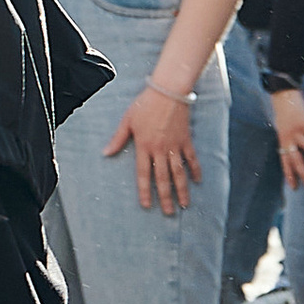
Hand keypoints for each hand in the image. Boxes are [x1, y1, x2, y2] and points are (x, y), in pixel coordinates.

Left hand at [103, 81, 199, 213]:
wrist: (168, 91)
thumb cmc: (145, 104)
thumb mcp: (127, 121)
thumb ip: (118, 139)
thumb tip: (105, 153)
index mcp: (144, 146)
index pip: (144, 174)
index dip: (145, 191)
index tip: (146, 205)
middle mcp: (160, 149)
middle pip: (163, 178)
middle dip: (165, 197)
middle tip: (168, 212)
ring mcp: (175, 146)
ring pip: (179, 173)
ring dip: (182, 190)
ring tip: (184, 205)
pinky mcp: (186, 140)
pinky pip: (192, 159)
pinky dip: (195, 170)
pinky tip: (198, 181)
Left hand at [270, 83, 303, 190]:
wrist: (281, 93)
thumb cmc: (283, 109)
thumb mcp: (282, 126)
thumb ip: (288, 137)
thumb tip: (295, 145)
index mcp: (283, 140)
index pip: (285, 162)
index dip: (289, 174)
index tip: (294, 187)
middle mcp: (288, 139)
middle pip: (297, 161)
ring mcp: (296, 131)